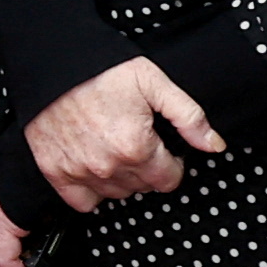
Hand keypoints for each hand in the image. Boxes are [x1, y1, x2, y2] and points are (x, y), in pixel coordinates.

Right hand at [26, 55, 219, 208]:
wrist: (53, 64)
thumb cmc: (100, 70)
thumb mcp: (154, 83)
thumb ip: (189, 117)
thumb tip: (213, 145)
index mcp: (136, 147)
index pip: (169, 180)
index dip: (173, 163)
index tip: (164, 150)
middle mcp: (107, 165)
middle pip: (143, 188)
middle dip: (148, 169)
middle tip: (138, 144)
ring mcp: (79, 170)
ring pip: (116, 194)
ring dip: (121, 179)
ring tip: (115, 151)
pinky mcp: (55, 170)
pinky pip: (81, 202)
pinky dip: (91, 192)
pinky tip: (94, 169)